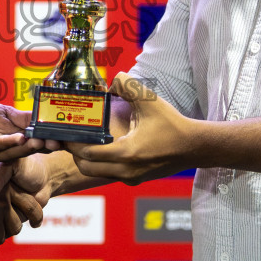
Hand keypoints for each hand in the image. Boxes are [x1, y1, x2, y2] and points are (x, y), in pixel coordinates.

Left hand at [0, 102, 59, 163]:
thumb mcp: (3, 114)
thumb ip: (21, 116)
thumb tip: (42, 115)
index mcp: (14, 140)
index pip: (36, 140)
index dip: (50, 139)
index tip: (65, 136)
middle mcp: (6, 150)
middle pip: (28, 148)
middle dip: (43, 145)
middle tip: (58, 142)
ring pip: (14, 150)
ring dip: (28, 146)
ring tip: (41, 140)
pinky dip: (7, 142)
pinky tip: (19, 137)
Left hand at [64, 74, 197, 184]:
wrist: (193, 146)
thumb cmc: (172, 125)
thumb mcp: (149, 100)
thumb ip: (128, 86)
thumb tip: (111, 82)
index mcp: (126, 153)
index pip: (87, 153)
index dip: (73, 142)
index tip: (66, 131)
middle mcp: (125, 170)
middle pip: (86, 167)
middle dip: (75, 153)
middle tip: (72, 137)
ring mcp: (130, 177)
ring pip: (96, 173)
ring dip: (87, 160)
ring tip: (84, 140)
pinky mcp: (136, 179)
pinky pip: (109, 174)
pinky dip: (100, 163)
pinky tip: (103, 146)